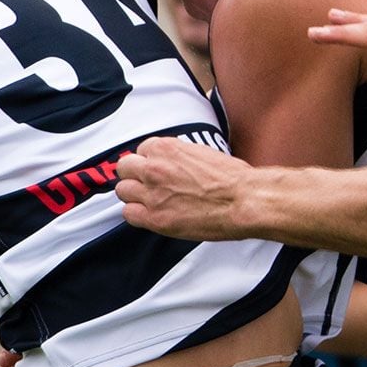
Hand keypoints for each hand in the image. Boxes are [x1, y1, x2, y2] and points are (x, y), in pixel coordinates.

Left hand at [114, 137, 265, 240]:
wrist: (244, 200)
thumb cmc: (233, 178)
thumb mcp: (202, 152)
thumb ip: (179, 157)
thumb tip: (173, 163)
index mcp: (167, 148)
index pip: (141, 151)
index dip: (149, 161)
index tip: (157, 169)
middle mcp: (154, 168)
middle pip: (125, 168)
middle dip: (135, 175)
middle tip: (149, 184)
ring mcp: (152, 193)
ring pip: (123, 191)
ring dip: (135, 195)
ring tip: (152, 201)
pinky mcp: (155, 218)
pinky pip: (129, 214)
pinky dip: (138, 215)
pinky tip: (153, 215)